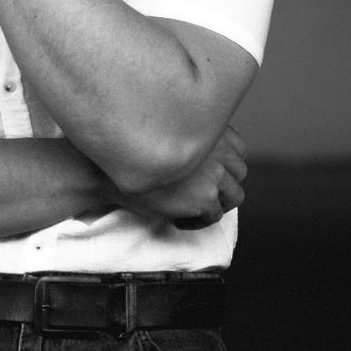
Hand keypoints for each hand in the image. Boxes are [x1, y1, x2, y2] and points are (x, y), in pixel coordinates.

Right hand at [113, 124, 245, 230]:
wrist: (110, 171)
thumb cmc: (131, 151)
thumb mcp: (166, 132)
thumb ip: (189, 136)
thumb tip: (206, 152)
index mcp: (211, 129)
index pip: (239, 148)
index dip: (226, 163)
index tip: (212, 173)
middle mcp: (218, 150)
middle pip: (240, 173)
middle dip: (224, 185)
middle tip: (204, 195)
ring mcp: (214, 175)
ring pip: (234, 197)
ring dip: (217, 204)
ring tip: (194, 209)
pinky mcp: (204, 199)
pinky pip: (214, 216)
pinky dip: (200, 221)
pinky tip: (179, 219)